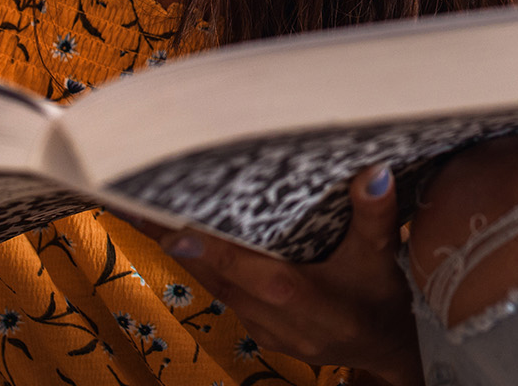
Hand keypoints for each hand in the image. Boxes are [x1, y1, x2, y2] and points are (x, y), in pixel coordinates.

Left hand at [149, 165, 420, 384]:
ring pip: (212, 285)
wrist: (381, 346)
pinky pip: (221, 293)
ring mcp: (260, 325)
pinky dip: (201, 267)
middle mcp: (270, 315)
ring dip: (182, 253)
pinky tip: (184, 241)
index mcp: (298, 295)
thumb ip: (375, 215)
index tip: (171, 227)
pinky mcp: (255, 327)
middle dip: (176, 241)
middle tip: (135, 203)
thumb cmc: (378, 299)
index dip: (208, 249)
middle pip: (214, 275)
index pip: (245, 269)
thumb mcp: (381, 256)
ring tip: (147, 213)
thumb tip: (374, 172)